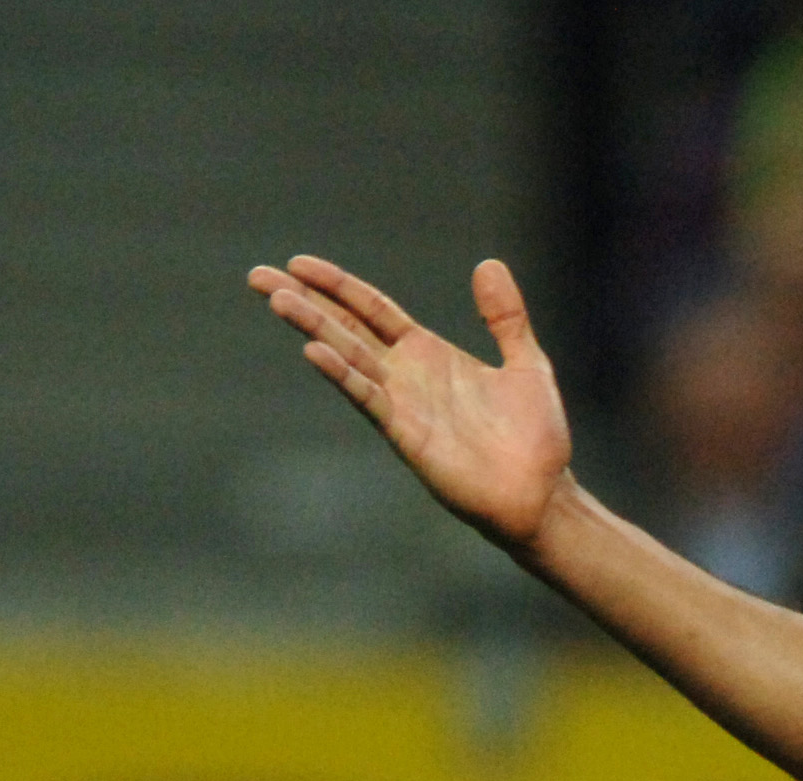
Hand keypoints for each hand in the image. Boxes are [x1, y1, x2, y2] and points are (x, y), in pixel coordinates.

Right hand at [247, 255, 570, 550]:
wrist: (544, 496)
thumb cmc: (535, 438)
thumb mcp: (526, 364)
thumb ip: (506, 317)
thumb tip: (488, 263)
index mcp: (429, 354)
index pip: (372, 309)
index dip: (338, 286)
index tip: (298, 263)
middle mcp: (407, 376)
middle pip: (344, 328)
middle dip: (303, 300)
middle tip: (258, 275)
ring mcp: (402, 404)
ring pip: (347, 356)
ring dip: (313, 328)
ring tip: (278, 299)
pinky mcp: (406, 434)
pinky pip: (368, 398)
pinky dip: (342, 374)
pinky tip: (314, 351)